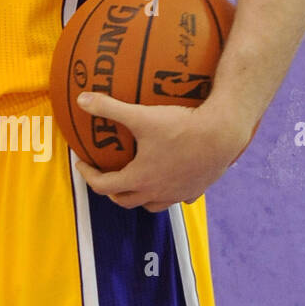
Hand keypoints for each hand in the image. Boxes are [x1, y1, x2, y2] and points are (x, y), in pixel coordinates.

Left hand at [72, 92, 253, 211]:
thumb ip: (108, 107)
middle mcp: (158, 192)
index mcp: (140, 178)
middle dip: (110, 190)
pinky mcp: (197, 190)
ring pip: (152, 205)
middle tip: (105, 174)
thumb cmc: (181, 127)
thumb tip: (81, 99)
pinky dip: (168, 192)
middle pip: (125, 201)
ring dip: (138, 196)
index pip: (104, 187)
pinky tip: (168, 178)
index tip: (83, 164)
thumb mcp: (140, 115)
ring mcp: (178, 194)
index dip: (88, 176)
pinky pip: (178, 198)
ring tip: (134, 180)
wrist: (223, 133)